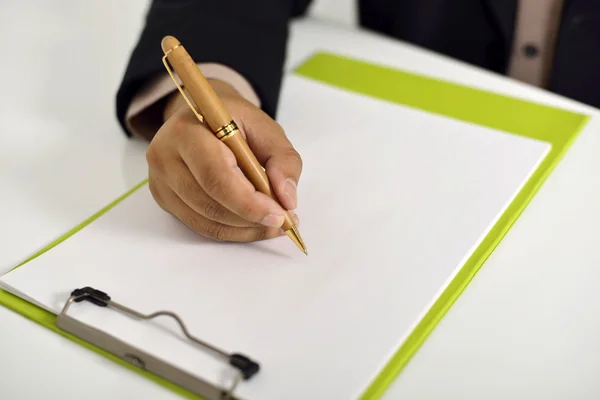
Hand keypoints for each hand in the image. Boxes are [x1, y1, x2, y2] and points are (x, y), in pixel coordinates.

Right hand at [146, 79, 301, 241]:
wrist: (204, 115)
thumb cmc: (235, 121)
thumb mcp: (267, 129)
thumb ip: (284, 160)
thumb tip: (287, 200)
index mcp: (187, 131)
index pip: (215, 176)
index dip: (248, 202)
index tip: (279, 215)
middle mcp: (165, 156)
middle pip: (209, 203)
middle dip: (250, 218)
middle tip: (283, 222)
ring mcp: (160, 180)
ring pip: (206, 220)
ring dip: (244, 228)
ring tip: (273, 224)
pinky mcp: (165, 199)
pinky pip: (201, 225)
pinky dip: (232, 231)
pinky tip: (253, 224)